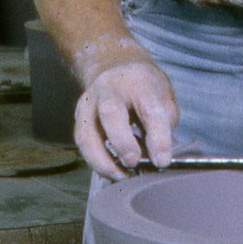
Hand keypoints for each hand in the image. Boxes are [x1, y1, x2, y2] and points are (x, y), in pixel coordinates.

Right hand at [74, 53, 178, 180]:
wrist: (115, 66)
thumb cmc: (145, 88)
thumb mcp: (164, 98)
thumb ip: (163, 126)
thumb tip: (158, 159)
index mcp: (139, 82)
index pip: (150, 110)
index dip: (158, 138)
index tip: (163, 161)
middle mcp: (110, 89)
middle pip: (111, 113)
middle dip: (122, 143)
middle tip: (133, 163)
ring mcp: (89, 102)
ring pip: (87, 133)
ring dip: (103, 161)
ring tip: (122, 176)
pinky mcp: (78, 117)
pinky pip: (82, 143)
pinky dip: (95, 161)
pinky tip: (111, 172)